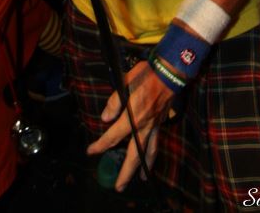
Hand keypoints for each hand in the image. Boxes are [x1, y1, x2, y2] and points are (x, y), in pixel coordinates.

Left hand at [87, 61, 174, 191]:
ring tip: (143, 180)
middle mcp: (144, 127)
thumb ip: (114, 102)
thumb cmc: (146, 75)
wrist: (169, 73)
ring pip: (148, 153)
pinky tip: (151, 158)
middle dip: (126, 172)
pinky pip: (156, 144)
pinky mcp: (161, 124)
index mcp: (132, 117)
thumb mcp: (125, 83)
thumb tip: (105, 118)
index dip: (101, 145)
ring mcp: (154, 127)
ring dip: (144, 168)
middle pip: (134, 155)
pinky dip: (153, 154)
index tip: (91, 151)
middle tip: (119, 187)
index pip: (113, 136)